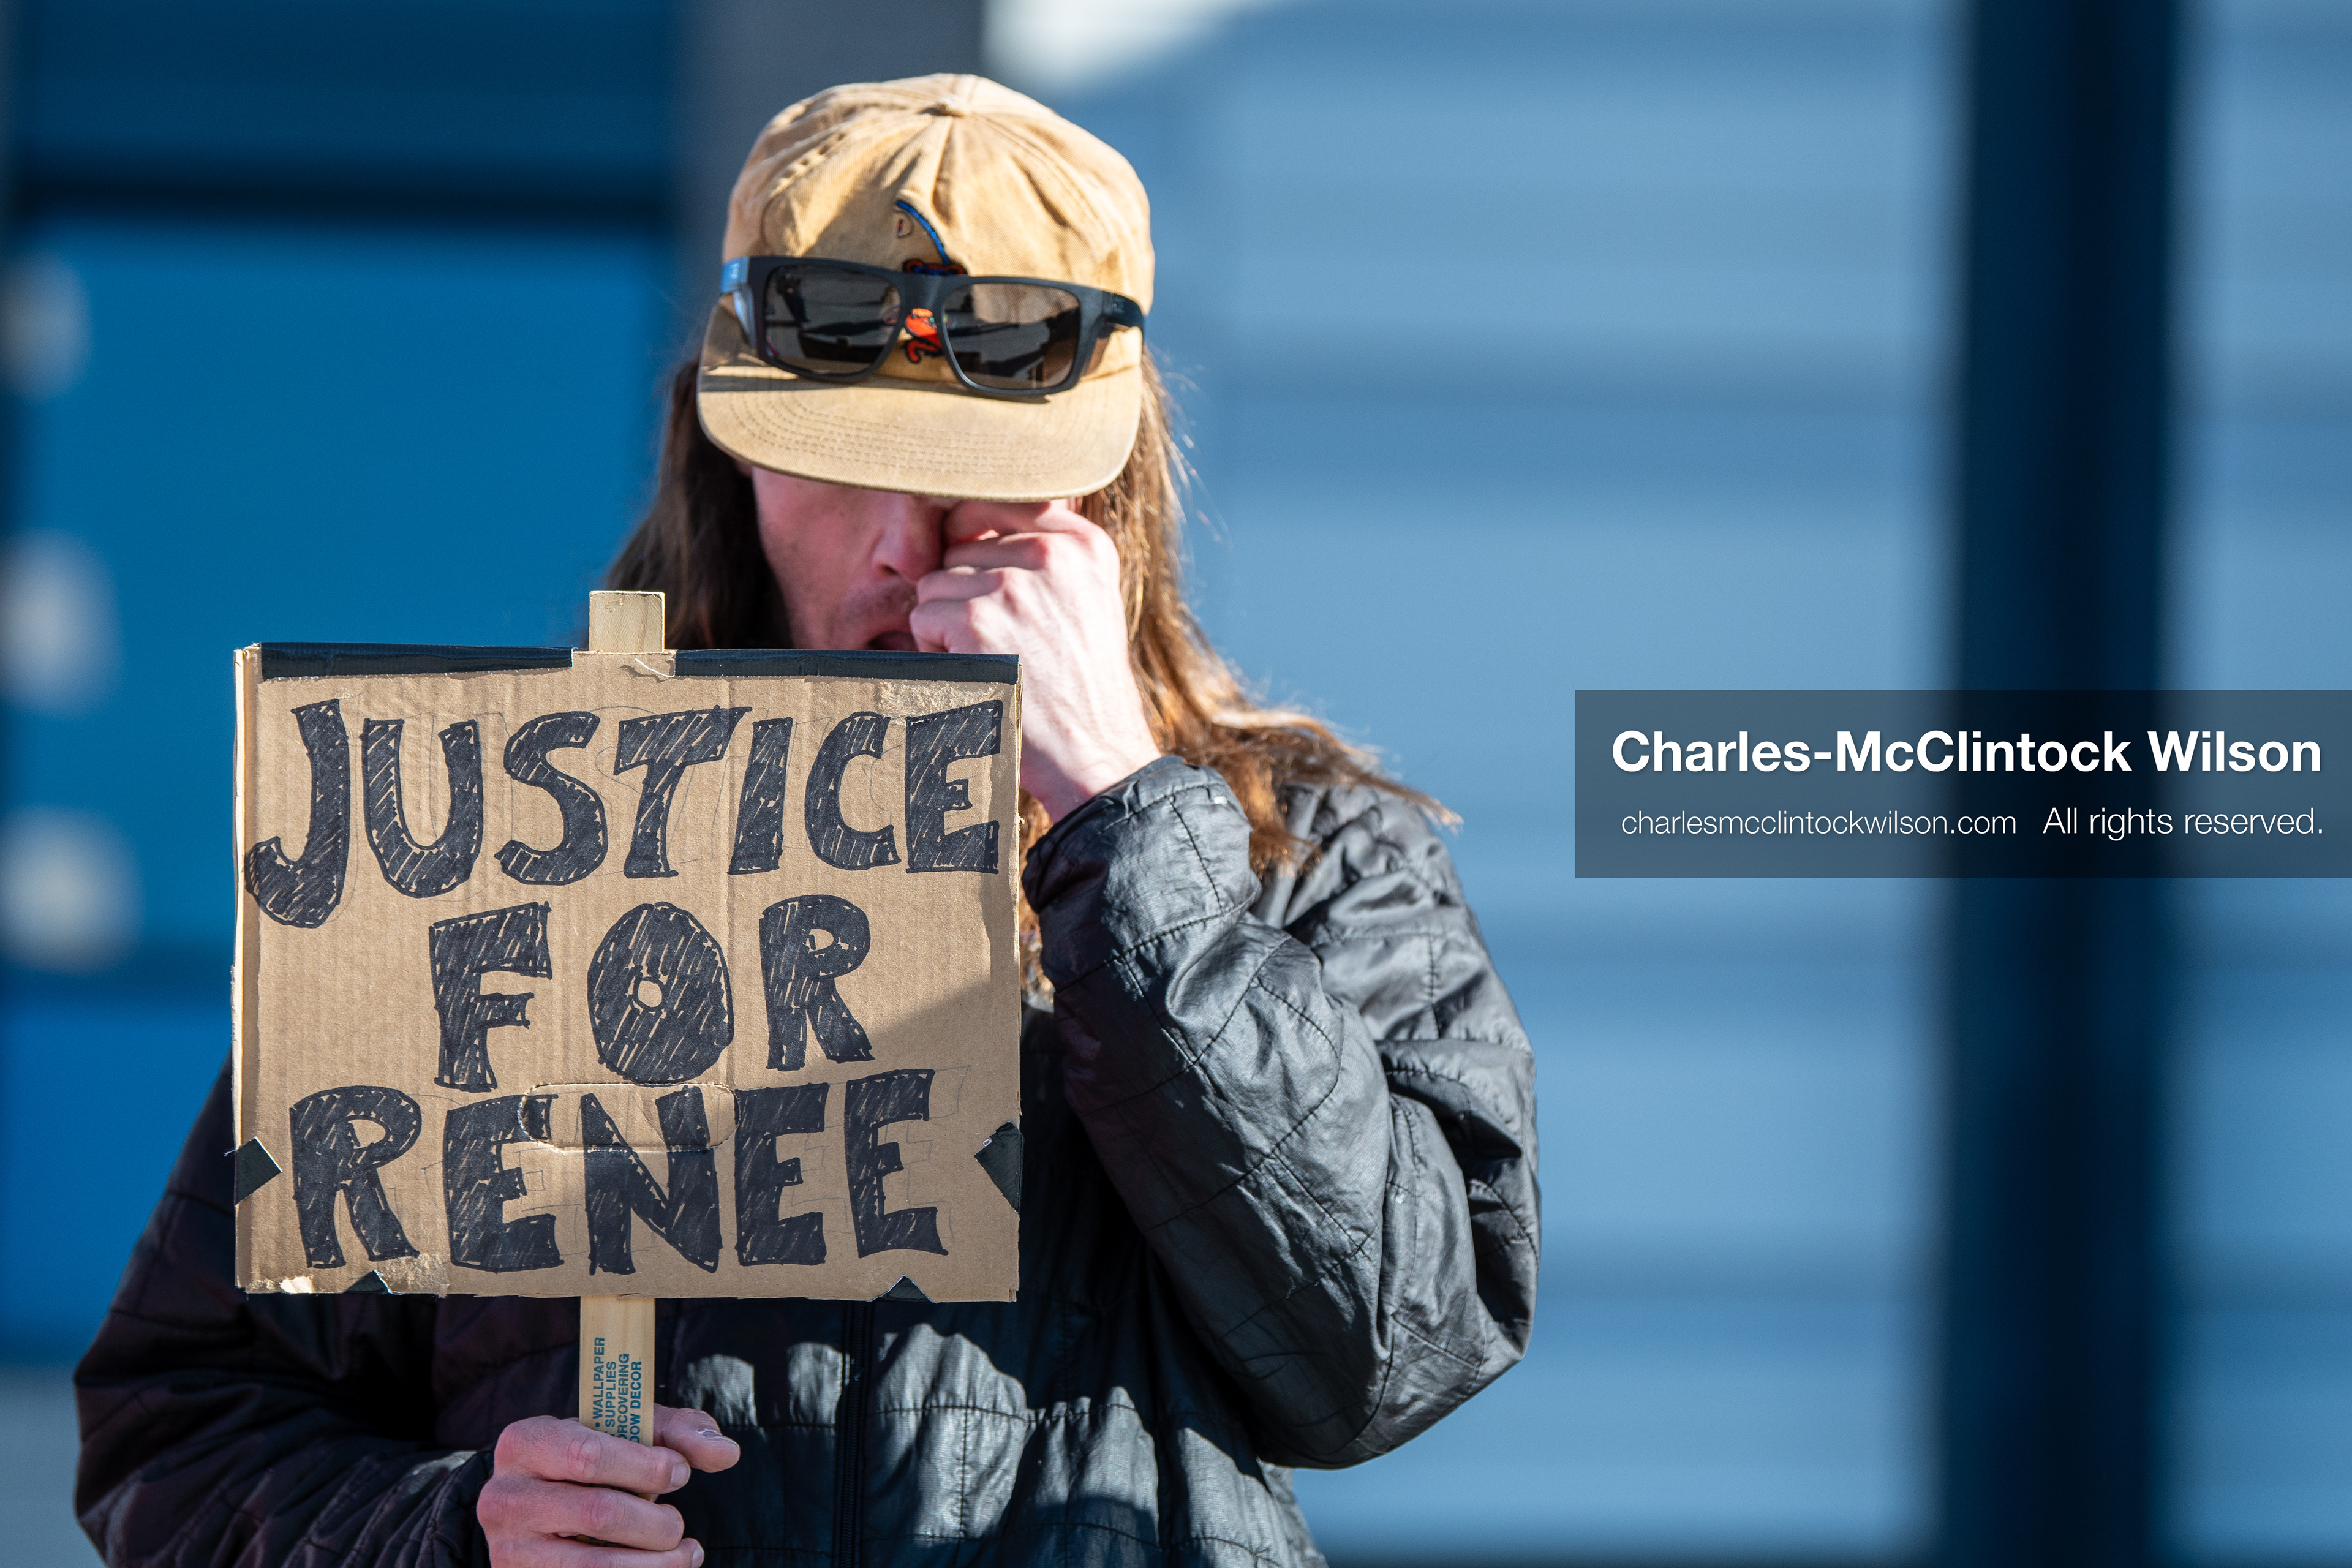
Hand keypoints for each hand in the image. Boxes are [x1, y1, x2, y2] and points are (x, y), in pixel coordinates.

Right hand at [478, 1406, 738, 1565]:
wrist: (539, 1509)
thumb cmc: (592, 1462)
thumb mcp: (627, 1431)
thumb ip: (678, 1433)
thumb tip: (727, 1452)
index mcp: (524, 1443)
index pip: (586, 1454)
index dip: (645, 1466)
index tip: (680, 1473)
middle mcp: (504, 1498)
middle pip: (598, 1512)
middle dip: (656, 1521)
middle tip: (677, 1522)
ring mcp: (509, 1552)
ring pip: (596, 1566)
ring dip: (657, 1564)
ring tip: (684, 1553)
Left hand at [912, 500, 1163, 821]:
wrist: (1094, 755)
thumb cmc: (1082, 685)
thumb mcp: (1088, 600)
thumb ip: (1047, 552)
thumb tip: (970, 517)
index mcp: (1085, 545)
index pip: (1004, 501)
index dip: (979, 538)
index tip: (989, 581)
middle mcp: (1051, 555)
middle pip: (960, 546)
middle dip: (964, 591)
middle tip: (1003, 641)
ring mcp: (1012, 586)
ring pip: (935, 582)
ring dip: (947, 623)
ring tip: (991, 660)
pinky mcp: (976, 622)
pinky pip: (923, 617)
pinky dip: (935, 652)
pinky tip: (974, 676)